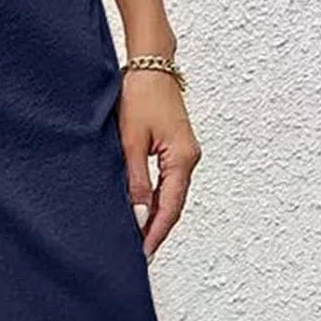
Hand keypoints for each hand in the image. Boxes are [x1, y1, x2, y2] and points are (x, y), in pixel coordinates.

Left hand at [118, 66, 200, 260]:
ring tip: (138, 240)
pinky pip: (168, 183)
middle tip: (139, 255)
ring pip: (171, 196)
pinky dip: (156, 200)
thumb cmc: (140, 95)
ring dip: (156, 217)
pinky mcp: (176, 149)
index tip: (143, 255)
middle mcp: (189, 159)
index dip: (155, 234)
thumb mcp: (131, 141)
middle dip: (156, 231)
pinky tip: (142, 212)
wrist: (151, 64)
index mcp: (182, 159)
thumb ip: (135, 181)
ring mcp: (185, 155)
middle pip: (173, 206)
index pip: (169, 208)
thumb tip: (138, 216)